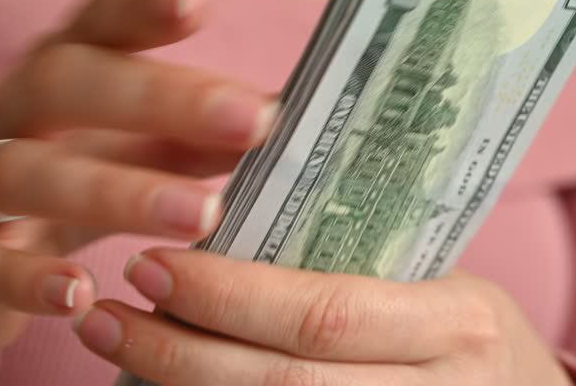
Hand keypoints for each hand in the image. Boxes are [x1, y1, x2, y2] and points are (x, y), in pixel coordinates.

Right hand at [0, 0, 275, 371]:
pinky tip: (80, 295)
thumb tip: (285, 120)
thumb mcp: (124, 153)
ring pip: (23, 173)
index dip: (140, 6)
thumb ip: (193, 137)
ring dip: (114, 191)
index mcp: (54, 75)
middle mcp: (5, 115)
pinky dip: (24, 279)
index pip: (93, 24)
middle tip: (251, 122)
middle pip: (62, 83)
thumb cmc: (59, 184)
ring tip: (201, 214)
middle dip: (155, 97)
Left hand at [76, 248, 574, 385]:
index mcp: (458, 324)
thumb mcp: (439, 283)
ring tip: (115, 350)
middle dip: (181, 352)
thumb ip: (354, 264)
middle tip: (105, 314)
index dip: (227, 297)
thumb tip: (223, 224)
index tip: (150, 264)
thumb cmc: (470, 334)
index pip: (324, 314)